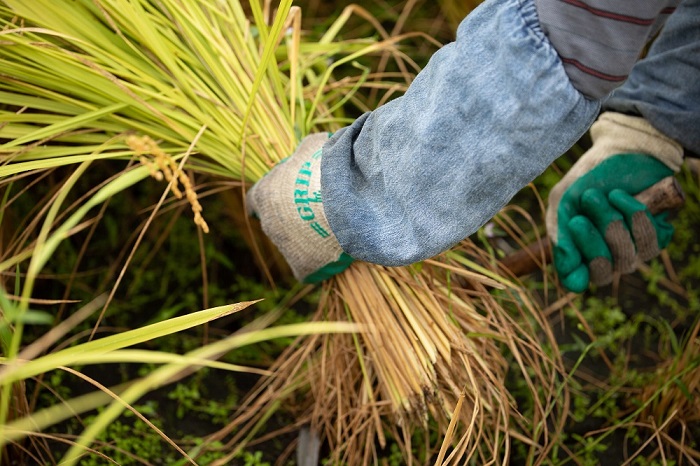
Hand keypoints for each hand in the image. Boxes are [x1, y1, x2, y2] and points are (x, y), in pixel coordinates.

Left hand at [246, 133, 352, 282]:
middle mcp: (268, 221)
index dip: (267, 198)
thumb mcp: (314, 147)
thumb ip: (307, 148)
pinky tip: (336, 249)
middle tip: (316, 210)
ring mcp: (283, 245)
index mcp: (264, 194)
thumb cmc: (324, 170)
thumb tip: (314, 143)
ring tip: (333, 227)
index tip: (277, 198)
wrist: (342, 201)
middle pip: (275, 222)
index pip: (254, 200)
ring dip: (308, 236)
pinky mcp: (301, 265)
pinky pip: (309, 265)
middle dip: (291, 218)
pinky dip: (320, 259)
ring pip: (293, 243)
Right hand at [546, 112, 683, 291]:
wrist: (622, 150)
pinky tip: (626, 196)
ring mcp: (632, 249)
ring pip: (626, 257)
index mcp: (577, 250)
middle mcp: (604, 255)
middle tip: (584, 210)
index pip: (575, 280)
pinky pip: (650, 241)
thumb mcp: (565, 202)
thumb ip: (561, 236)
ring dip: (612, 220)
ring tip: (606, 195)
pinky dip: (635, 214)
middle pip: (602, 272)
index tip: (571, 248)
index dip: (574, 272)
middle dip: (593, 239)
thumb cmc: (588, 177)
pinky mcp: (656, 237)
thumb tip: (571, 275)